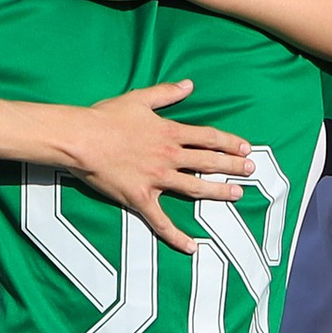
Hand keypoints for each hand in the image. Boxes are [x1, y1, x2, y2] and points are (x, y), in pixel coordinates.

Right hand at [68, 81, 252, 250]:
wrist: (81, 139)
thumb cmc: (105, 117)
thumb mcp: (139, 99)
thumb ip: (167, 93)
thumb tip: (189, 85)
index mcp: (170, 132)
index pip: (208, 137)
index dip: (229, 143)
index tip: (245, 148)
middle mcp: (169, 156)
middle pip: (209, 162)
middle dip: (233, 167)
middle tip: (251, 171)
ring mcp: (156, 179)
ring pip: (195, 188)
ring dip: (219, 192)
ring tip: (237, 195)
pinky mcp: (140, 199)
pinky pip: (161, 222)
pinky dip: (177, 236)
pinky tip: (192, 247)